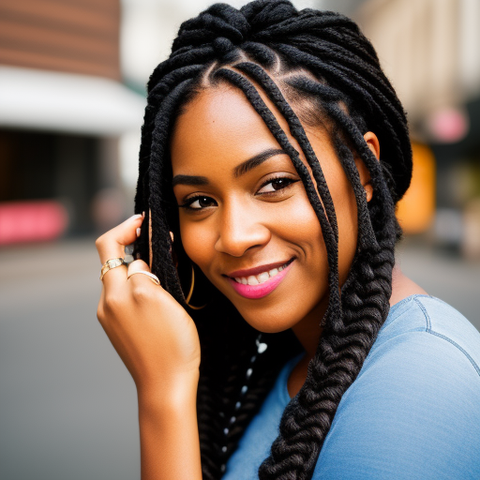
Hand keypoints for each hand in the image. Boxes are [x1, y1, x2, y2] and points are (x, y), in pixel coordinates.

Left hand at [96, 214, 200, 396]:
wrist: (167, 386)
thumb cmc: (169, 344)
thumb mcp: (157, 298)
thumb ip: (141, 273)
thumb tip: (137, 262)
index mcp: (114, 294)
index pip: (108, 246)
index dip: (125, 228)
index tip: (145, 221)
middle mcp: (108, 304)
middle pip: (115, 262)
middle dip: (137, 247)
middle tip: (162, 244)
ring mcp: (114, 318)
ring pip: (123, 280)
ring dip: (141, 266)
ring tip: (165, 266)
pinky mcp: (124, 329)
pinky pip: (128, 297)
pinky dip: (141, 285)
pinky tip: (160, 290)